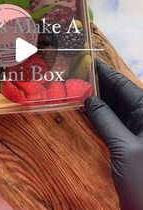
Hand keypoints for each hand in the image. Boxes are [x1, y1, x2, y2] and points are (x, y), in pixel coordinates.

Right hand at [85, 60, 142, 209]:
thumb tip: (88, 98)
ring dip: (95, 100)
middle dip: (97, 85)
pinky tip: (82, 109)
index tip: (85, 62)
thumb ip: (106, 120)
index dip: (104, 73)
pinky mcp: (127, 143)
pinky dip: (98, 116)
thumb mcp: (124, 147)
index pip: (124, 85)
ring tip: (73, 88)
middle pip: (118, 94)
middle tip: (73, 75)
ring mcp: (136, 131)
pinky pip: (112, 123)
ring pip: (114, 108)